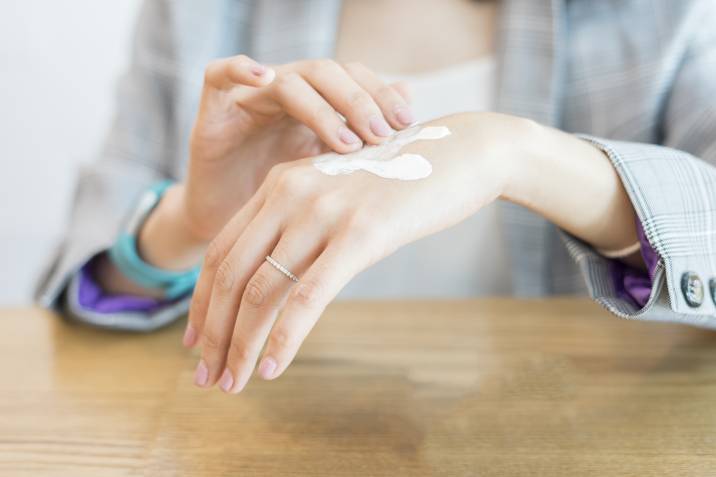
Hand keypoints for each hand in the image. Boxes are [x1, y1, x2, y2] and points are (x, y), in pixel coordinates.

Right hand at [183, 56, 413, 241]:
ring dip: (321, 108)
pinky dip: (240, 68)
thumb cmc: (284, 200)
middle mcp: (286, 93)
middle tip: (382, 136)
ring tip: (346, 145)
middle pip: (326, 73)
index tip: (407, 126)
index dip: (380, 95)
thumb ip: (363, 138)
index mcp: (317, 102)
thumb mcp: (331, 172)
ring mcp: (250, 99)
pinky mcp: (214, 111)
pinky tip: (263, 76)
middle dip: (358, 102)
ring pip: (287, 80)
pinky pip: (219, 74)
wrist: (232, 226)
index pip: (353, 78)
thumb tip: (409, 97)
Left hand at [185, 112, 531, 392]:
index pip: (221, 251)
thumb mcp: (339, 195)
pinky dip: (283, 340)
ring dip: (241, 347)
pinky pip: (307, 298)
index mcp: (280, 183)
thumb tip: (283, 278)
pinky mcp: (360, 234)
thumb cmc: (400, 180)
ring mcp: (323, 212)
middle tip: (205, 378)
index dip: (202, 302)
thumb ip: (307, 225)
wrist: (460, 151)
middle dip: (212, 334)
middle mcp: (290, 193)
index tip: (196, 342)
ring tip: (232, 385)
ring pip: (262, 292)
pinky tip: (271, 371)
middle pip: (231, 276)